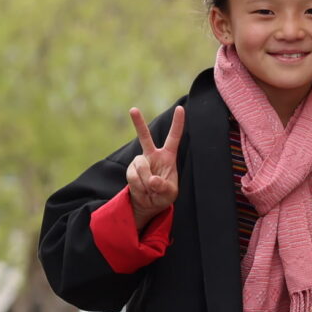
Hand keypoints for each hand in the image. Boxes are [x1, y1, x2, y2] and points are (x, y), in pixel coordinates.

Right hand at [124, 106, 185, 224]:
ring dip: (145, 181)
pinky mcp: (131, 169)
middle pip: (144, 136)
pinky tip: (143, 190)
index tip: (180, 108)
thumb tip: (152, 180)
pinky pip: (133, 176)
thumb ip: (163, 187)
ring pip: (141, 166)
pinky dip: (139, 186)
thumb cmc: (163, 195)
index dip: (178, 123)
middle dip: (138, 123)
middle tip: (133, 109)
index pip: (174, 137)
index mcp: (168, 156)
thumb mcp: (170, 193)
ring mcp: (140, 161)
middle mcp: (153, 155)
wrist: (148, 203)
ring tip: (150, 189)